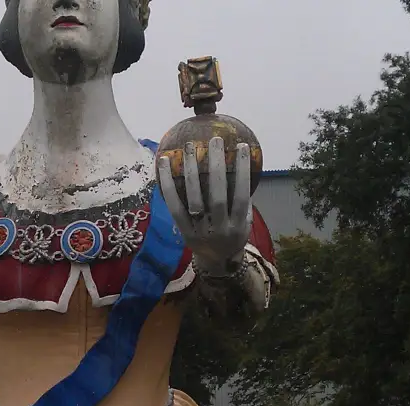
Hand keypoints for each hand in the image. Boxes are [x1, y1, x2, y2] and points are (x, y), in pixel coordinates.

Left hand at [157, 137, 252, 276]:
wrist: (216, 261)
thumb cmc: (232, 233)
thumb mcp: (245, 221)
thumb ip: (242, 200)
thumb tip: (239, 164)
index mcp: (238, 226)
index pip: (242, 195)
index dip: (242, 171)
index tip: (241, 146)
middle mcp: (219, 229)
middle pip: (217, 195)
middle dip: (216, 166)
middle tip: (215, 140)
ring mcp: (199, 231)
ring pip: (194, 198)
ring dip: (191, 170)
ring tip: (190, 146)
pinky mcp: (182, 231)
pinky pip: (173, 205)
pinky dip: (167, 183)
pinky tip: (164, 163)